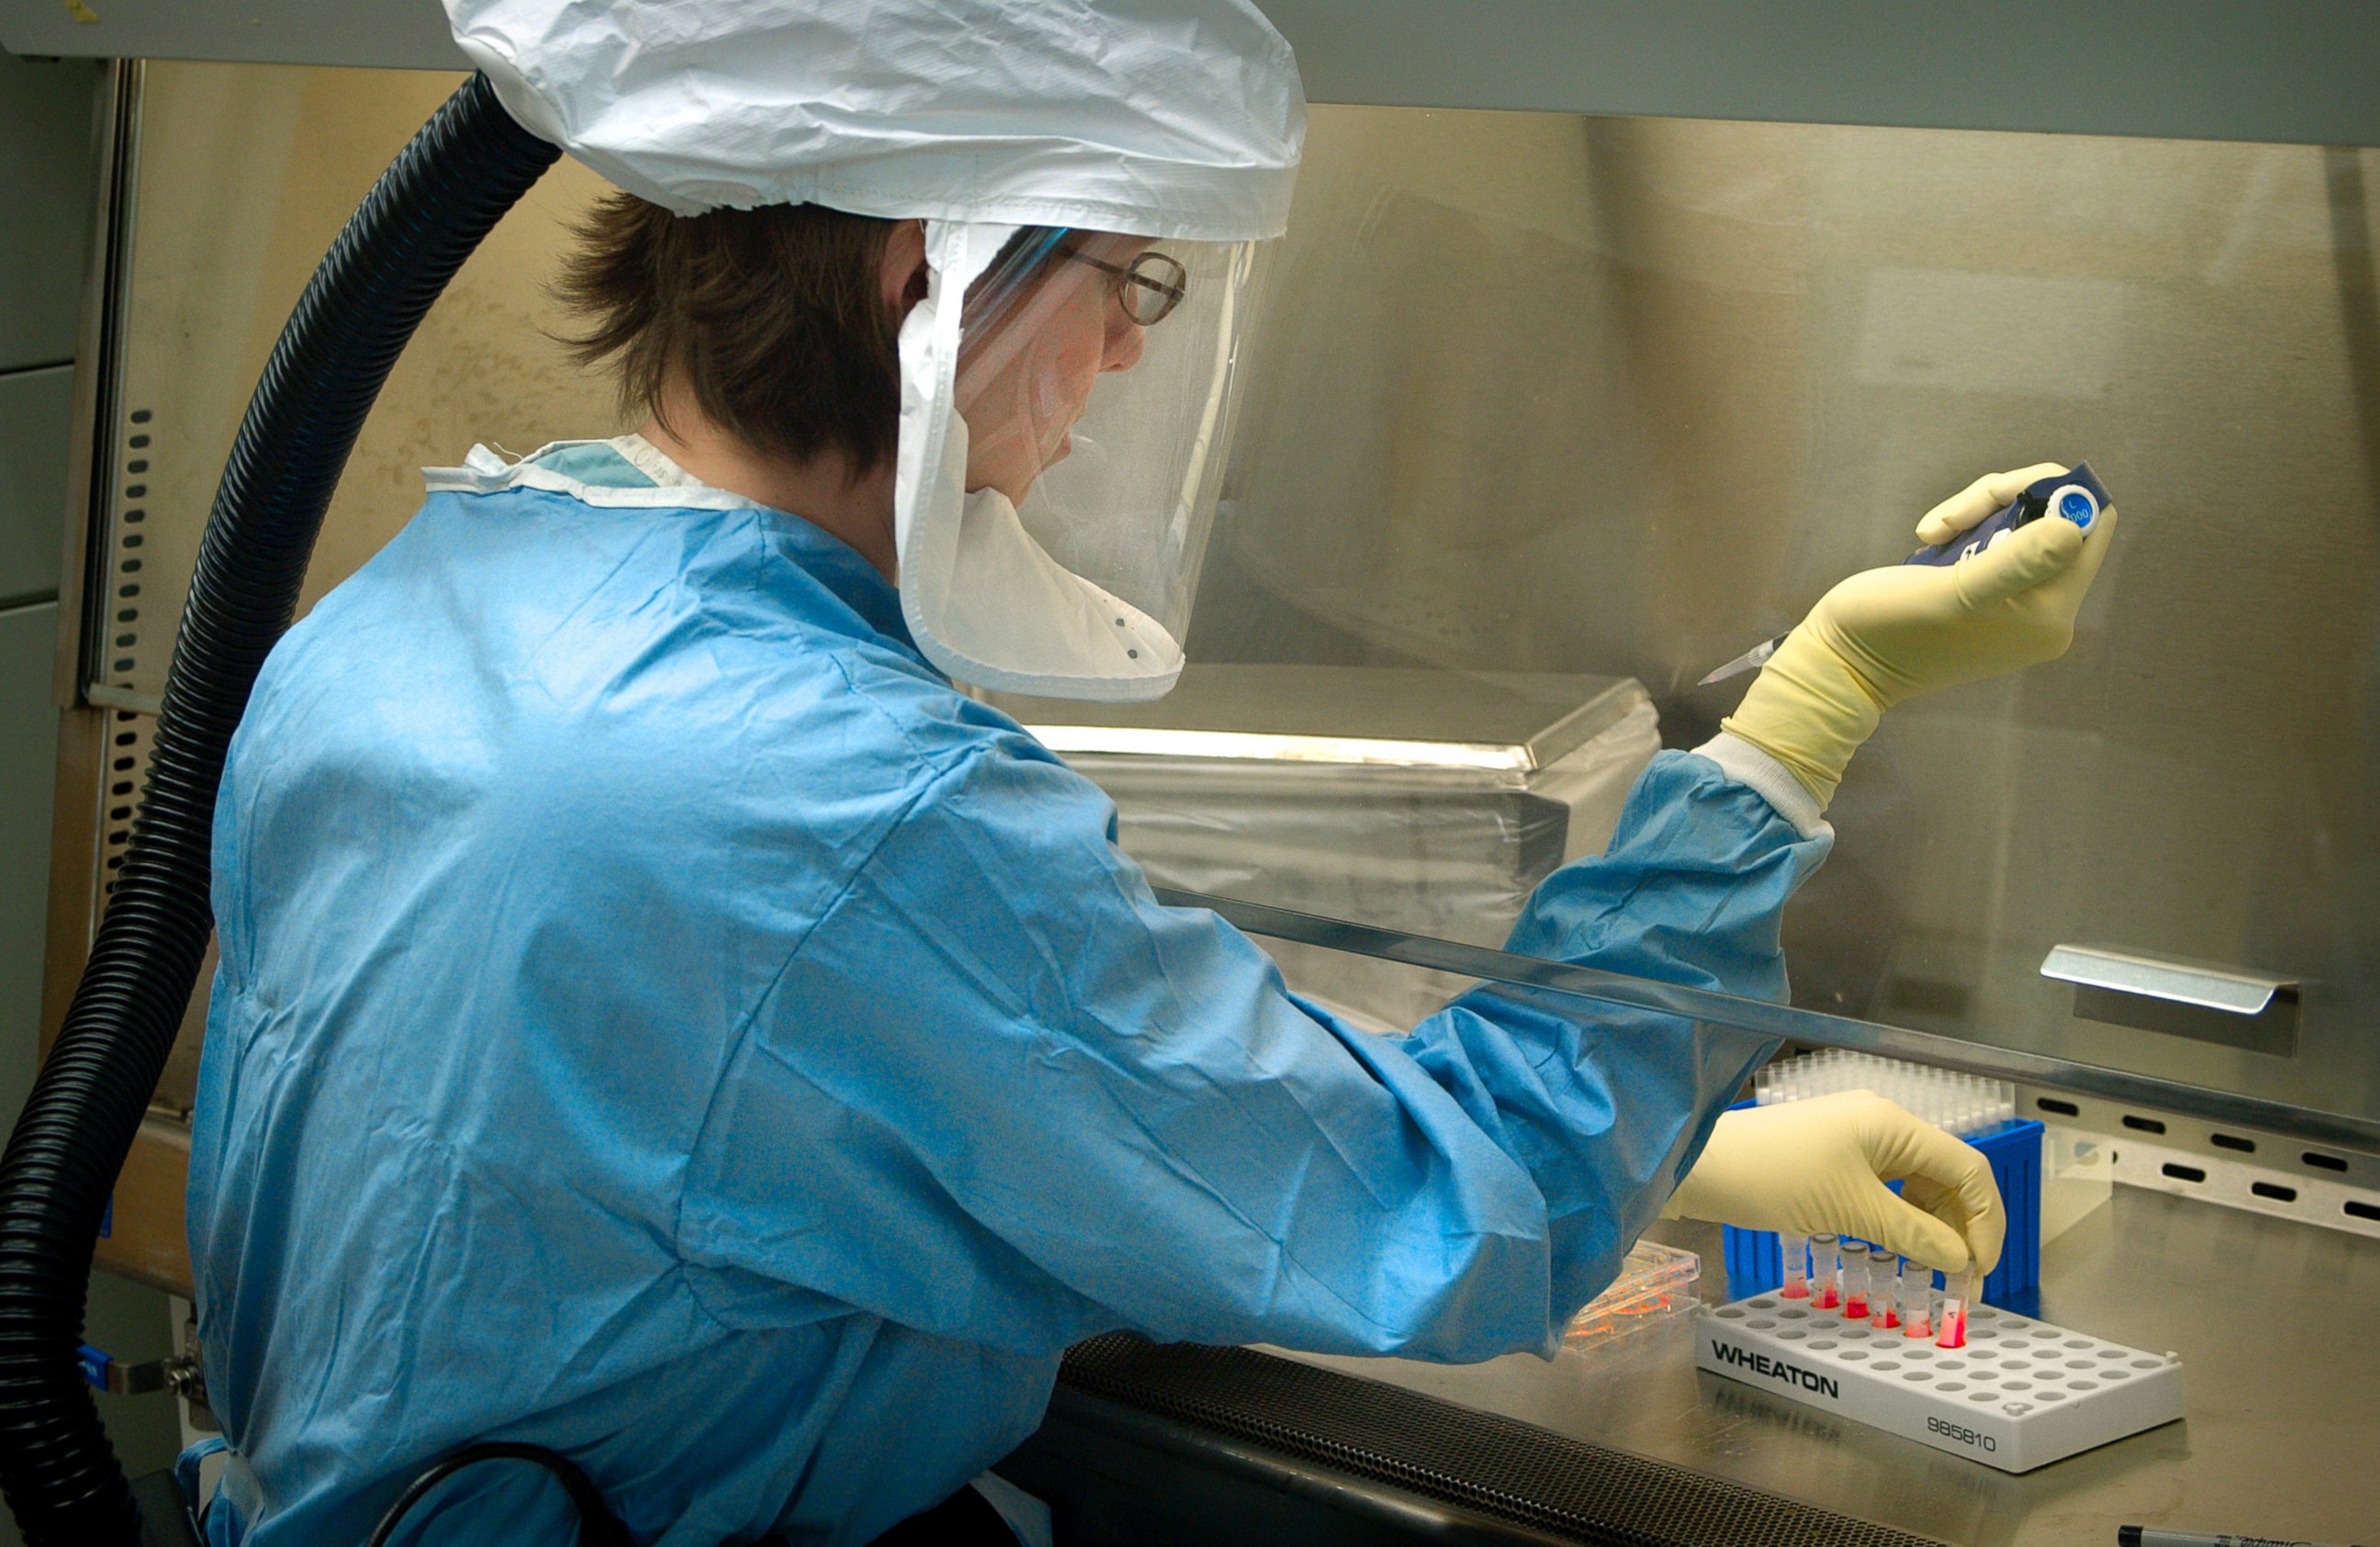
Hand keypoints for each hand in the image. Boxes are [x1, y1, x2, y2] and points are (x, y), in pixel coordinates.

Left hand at [1661, 1090, 2005, 1276]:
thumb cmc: (1773, 1177)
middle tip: (1962, 1282)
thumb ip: (1914, 1234)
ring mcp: (1856, 1138)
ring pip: (1918, 1185)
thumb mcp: (1851, 1210)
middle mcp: (1882, 1124)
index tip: (1980, 1270)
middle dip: (1962, 1228)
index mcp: (1894, 1124)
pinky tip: (1902, 1249)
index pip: (1969, 1169)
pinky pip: (1887, 1188)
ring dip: (1933, 1228)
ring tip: (1936, 1272)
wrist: (1699, 1164)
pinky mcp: (1834, 1157)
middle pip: (1947, 1177)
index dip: (1986, 1221)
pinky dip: (1901, 1220)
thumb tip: (1961, 1260)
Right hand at [1723, 463, 2117, 806]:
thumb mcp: (1951, 592)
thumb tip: (2075, 526)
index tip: (1998, 493)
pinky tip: (1932, 542)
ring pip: (2024, 526)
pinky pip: (2000, 544)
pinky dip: (1969, 531)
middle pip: (2057, 521)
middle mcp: (2047, 614)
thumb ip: (2016, 562)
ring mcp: (2019, 608)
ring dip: (1979, 513)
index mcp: (2050, 614)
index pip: (2092, 528)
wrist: (1840, 665)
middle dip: (2005, 502)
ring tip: (1932, 532)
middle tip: (1951, 516)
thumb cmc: (1890, 630)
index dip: (2055, 495)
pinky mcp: (1991, 601)